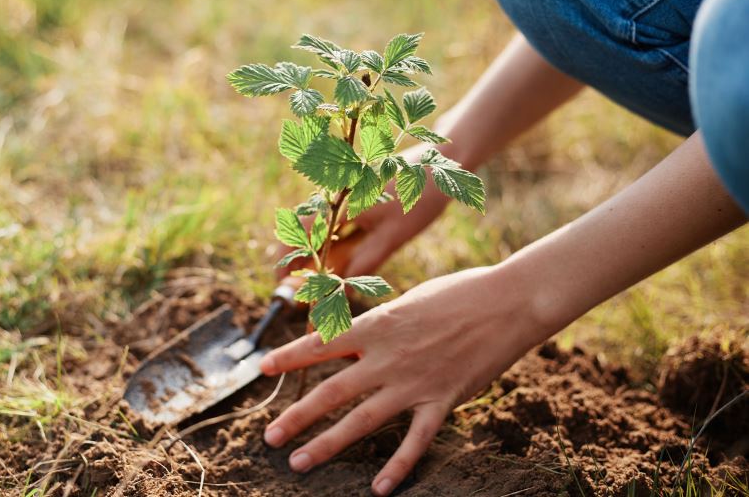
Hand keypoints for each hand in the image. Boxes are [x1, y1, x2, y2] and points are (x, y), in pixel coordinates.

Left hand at [259, 265, 541, 495]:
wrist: (508, 302)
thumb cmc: (458, 293)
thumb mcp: (408, 302)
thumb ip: (379, 326)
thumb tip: (353, 339)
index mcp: (378, 325)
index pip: (322, 344)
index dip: (289, 356)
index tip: (263, 368)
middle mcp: (388, 357)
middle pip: (332, 391)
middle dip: (297, 416)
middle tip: (269, 437)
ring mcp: (414, 382)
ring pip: (362, 420)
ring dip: (327, 444)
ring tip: (299, 462)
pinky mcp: (443, 400)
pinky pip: (415, 440)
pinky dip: (398, 466)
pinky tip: (379, 488)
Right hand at [275, 141, 451, 280]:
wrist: (443, 161)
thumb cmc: (420, 196)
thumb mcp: (394, 235)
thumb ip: (365, 261)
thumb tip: (341, 290)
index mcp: (340, 201)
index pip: (300, 230)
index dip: (288, 258)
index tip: (283, 282)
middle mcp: (336, 193)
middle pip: (304, 229)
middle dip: (298, 259)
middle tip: (299, 288)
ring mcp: (345, 191)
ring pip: (319, 226)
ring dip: (314, 252)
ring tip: (319, 280)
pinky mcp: (356, 192)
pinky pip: (334, 220)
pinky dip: (330, 240)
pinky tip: (340, 259)